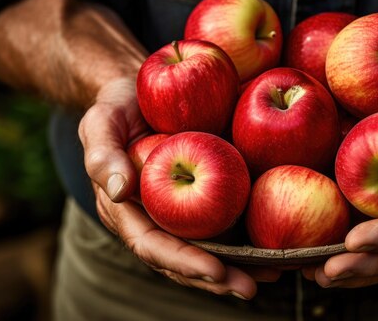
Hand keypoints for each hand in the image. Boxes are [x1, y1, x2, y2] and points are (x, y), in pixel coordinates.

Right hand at [78, 78, 278, 298]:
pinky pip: (226, 217)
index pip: (153, 245)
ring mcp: (182, 208)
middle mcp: (157, 216)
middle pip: (186, 256)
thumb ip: (103, 154)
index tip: (215, 270)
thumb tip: (119, 190)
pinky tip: (275, 240)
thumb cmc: (116, 105)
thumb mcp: (101, 122)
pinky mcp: (206, 192)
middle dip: (218, 277)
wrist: (142, 89)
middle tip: (250, 288)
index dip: (183, 262)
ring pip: (211, 244)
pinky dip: (249, 233)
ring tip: (271, 273)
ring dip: (240, 264)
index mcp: (127, 210)